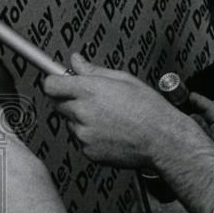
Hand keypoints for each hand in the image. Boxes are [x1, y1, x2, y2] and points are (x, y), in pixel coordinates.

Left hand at [44, 52, 183, 168]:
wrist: (162, 140)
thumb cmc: (149, 110)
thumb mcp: (124, 80)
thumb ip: (94, 71)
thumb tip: (76, 61)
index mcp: (90, 91)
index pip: (51, 85)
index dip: (54, 82)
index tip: (58, 82)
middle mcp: (83, 112)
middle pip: (58, 104)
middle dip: (70, 100)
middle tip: (92, 100)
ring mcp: (84, 134)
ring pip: (71, 123)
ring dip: (82, 119)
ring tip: (109, 118)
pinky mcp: (88, 151)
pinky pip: (81, 140)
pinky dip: (91, 136)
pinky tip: (111, 132)